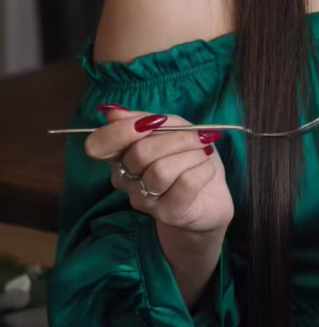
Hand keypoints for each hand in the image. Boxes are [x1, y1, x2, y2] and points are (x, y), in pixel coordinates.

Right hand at [85, 106, 234, 233]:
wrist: (211, 197)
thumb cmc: (188, 158)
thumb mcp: (174, 129)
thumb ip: (147, 120)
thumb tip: (113, 113)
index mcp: (121, 155)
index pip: (98, 146)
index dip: (120, 131)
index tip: (149, 124)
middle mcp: (125, 180)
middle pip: (139, 154)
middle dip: (175, 138)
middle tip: (198, 136)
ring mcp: (144, 200)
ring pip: (161, 170)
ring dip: (191, 154)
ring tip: (204, 153)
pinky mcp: (168, 213)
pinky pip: (184, 183)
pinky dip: (202, 170)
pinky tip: (207, 169)